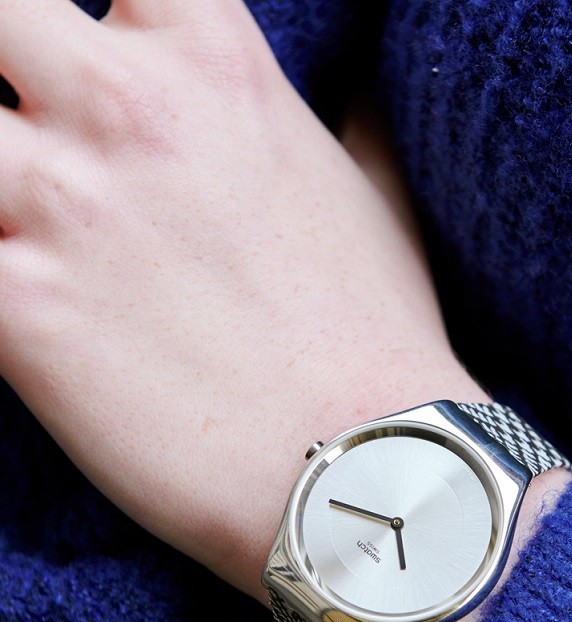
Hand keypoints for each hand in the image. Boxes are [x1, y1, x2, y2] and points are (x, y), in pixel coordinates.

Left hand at [0, 0, 481, 589]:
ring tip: (10, 223)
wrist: (369, 475)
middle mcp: (125, 114)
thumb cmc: (381, 347)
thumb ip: (357, 128)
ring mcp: (62, 209)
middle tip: (26, 147)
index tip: (83, 55)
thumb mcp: (383, 206)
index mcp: (217, 73)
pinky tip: (8, 307)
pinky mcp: (19, 315)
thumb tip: (366, 93)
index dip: (92, 9)